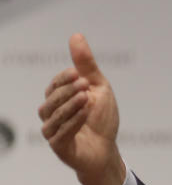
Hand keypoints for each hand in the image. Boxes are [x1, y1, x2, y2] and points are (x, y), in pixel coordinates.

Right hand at [39, 33, 124, 184]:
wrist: (107, 150)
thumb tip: (76, 35)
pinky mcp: (59, 146)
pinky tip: (86, 114)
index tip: (79, 74)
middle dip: (68, 90)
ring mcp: (53, 131)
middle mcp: (51, 113)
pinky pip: (60, 132)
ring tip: (86, 98)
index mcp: (59, 98)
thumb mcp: (99, 88)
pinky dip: (73, 122)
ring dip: (70, 105)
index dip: (65, 78)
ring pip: (53, 115)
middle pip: (52, 98)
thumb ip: (86, 65)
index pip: (56, 84)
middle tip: (85, 84)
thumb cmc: (102, 119)